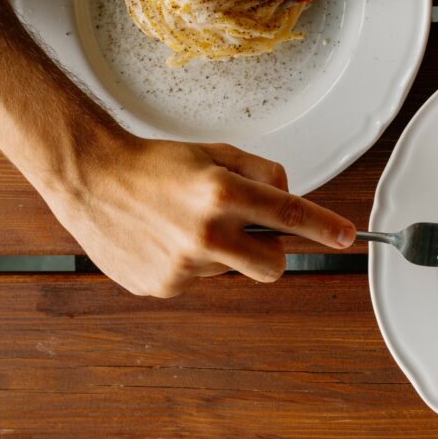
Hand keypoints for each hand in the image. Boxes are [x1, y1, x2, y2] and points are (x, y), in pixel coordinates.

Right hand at [41, 133, 355, 297]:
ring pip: (231, 271)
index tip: (346, 237)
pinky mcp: (162, 286)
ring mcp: (183, 265)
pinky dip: (189, 264)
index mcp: (222, 192)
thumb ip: (262, 174)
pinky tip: (165, 240)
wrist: (91, 178)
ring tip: (187, 225)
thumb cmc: (156, 164)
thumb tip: (290, 199)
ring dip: (222, 253)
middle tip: (248, 232)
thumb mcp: (216, 153)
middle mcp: (206, 232)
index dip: (324, 227)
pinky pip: (196, 280)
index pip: (289, 214)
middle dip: (271, 252)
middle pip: (272, 265)